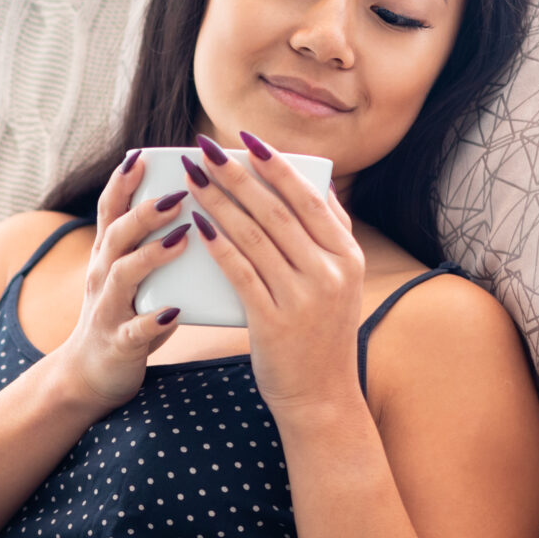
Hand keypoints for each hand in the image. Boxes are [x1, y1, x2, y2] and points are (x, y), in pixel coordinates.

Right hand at [51, 150, 195, 412]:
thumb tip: (201, 205)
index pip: (110, 210)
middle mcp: (102, 276)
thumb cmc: (124, 315)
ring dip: (152, 254)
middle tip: (179, 192)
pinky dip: (154, 320)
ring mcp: (108, 309)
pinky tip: (176, 311)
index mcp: (108, 256)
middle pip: (117, 234)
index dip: (122, 182)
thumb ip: (152, 244)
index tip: (141, 156)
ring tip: (183, 237)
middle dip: (145, 211)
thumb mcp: (130, 276)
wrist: (88, 375)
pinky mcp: (118, 343)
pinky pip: (135, 330)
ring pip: (123, 275)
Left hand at [176, 131, 367, 419]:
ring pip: (254, 236)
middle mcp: (330, 272)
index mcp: (346, 257)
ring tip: (191, 178)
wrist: (321, 397)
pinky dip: (218, 244)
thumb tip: (315, 184)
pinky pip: (241, 273)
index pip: (309, 198)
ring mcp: (303, 298)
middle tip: (205, 149)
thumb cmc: (321, 334)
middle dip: (237, 175)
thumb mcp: (340, 283)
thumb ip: (329, 237)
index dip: (276, 166)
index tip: (247, 140)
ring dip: (219, 202)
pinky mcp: (274, 322)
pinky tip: (197, 224)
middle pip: (276, 211)